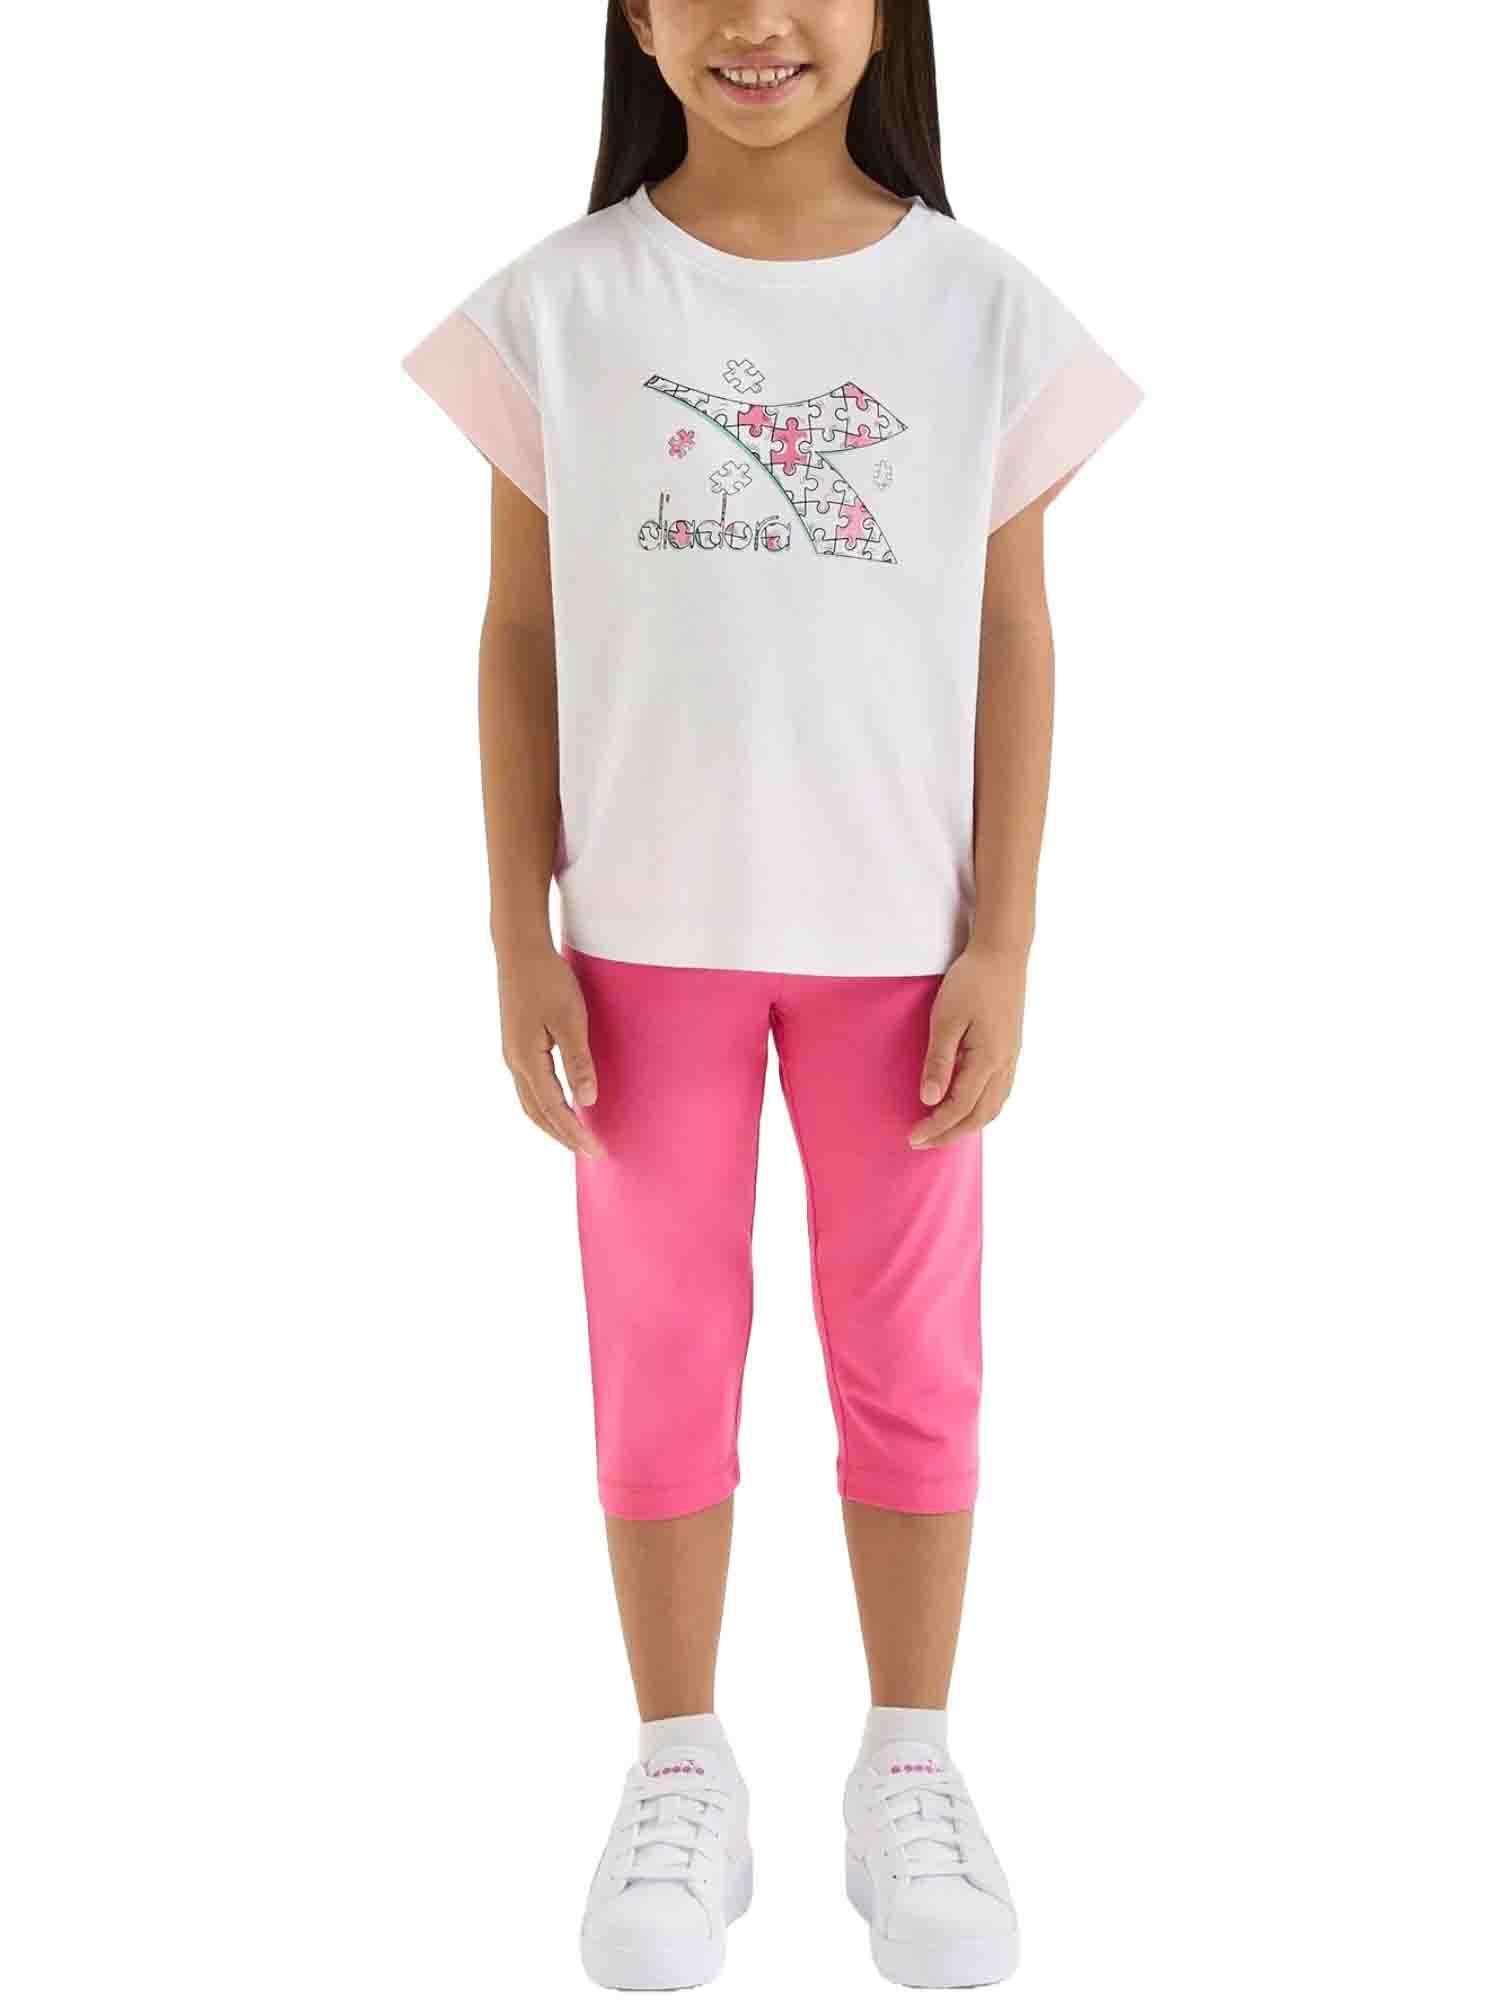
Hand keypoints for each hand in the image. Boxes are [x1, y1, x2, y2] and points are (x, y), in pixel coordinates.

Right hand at [497, 943, 603, 1157]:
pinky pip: (529, 1085)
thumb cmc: (547, 980)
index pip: (554, 1108)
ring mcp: (512, 1052)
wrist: (519, 949)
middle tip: (587, 1151)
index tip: (595, 1151)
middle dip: (561, 1134)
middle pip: (536, 1112)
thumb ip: (578, 1063)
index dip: (574, 1132)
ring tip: (573, 1134)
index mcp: (527, 1060)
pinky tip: (558, 1101)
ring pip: (529, 1101)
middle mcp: (514, 1062)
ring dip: (550, 1121)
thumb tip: (586, 1102)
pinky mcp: (515, 1042)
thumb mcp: (570, 1020)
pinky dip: (544, 1103)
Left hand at [909, 943, 1027, 1147]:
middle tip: (923, 1142)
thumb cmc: (970, 982)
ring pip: (994, 1107)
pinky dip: (983, 1109)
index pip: (959, 1106)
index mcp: (987, 1059)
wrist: (1002, 954)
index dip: (936, 1126)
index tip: (913, 1138)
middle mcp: (1004, 1064)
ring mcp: (1012, 1058)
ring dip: (969, 1124)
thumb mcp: (945, 1019)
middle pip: (980, 1115)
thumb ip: (938, 1061)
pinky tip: (970, 1107)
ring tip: (944, 1132)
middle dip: (951, 1133)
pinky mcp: (1012, 1049)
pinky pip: (1001, 1092)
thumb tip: (929, 1099)